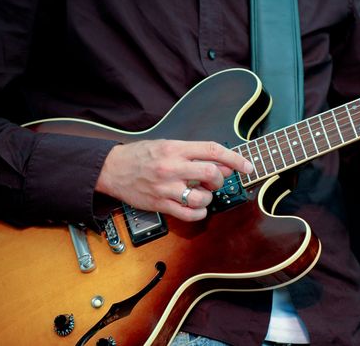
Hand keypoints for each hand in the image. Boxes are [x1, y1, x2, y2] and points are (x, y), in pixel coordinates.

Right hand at [95, 139, 252, 220]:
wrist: (112, 169)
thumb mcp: (167, 145)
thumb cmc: (141, 155)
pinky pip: (189, 214)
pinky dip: (200, 213)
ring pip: (202, 198)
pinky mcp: (160, 204)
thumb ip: (193, 153)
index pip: (213, 150)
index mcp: (175, 148)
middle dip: (220, 180)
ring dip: (209, 199)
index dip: (235, 159)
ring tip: (201, 195)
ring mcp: (166, 187)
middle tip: (214, 182)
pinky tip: (197, 208)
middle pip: (212, 174)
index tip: (248, 166)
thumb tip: (222, 165)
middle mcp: (172, 167)